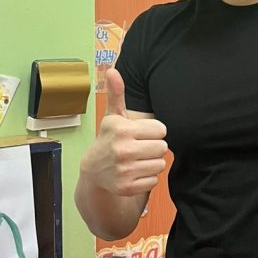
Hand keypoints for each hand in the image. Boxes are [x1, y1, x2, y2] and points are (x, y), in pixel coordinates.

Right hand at [82, 69, 167, 196]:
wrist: (93, 171)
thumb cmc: (109, 139)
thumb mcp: (113, 116)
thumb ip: (117, 93)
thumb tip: (113, 70)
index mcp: (122, 130)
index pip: (161, 129)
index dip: (153, 131)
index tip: (140, 134)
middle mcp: (122, 150)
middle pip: (163, 147)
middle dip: (154, 147)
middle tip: (140, 148)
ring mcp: (124, 170)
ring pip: (160, 164)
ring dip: (152, 162)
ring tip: (137, 159)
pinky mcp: (127, 187)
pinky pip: (154, 180)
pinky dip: (147, 178)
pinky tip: (134, 172)